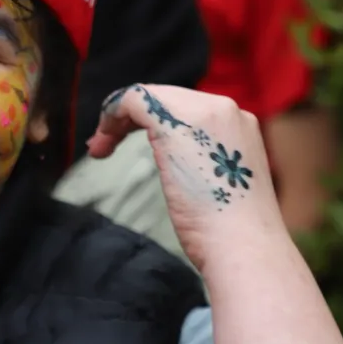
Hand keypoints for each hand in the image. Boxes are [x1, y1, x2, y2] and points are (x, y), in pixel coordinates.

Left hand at [87, 84, 285, 271]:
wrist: (243, 247)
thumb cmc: (228, 231)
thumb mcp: (215, 182)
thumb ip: (200, 161)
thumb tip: (176, 158)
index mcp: (239, 124)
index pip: (182, 107)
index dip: (147, 121)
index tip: (122, 146)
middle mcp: (226, 109)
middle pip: (163, 98)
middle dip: (127, 119)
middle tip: (101, 148)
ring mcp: (205, 112)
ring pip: (146, 96)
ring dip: (115, 119)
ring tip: (98, 149)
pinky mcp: (176, 122)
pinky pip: (134, 99)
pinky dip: (111, 115)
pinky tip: (102, 143)